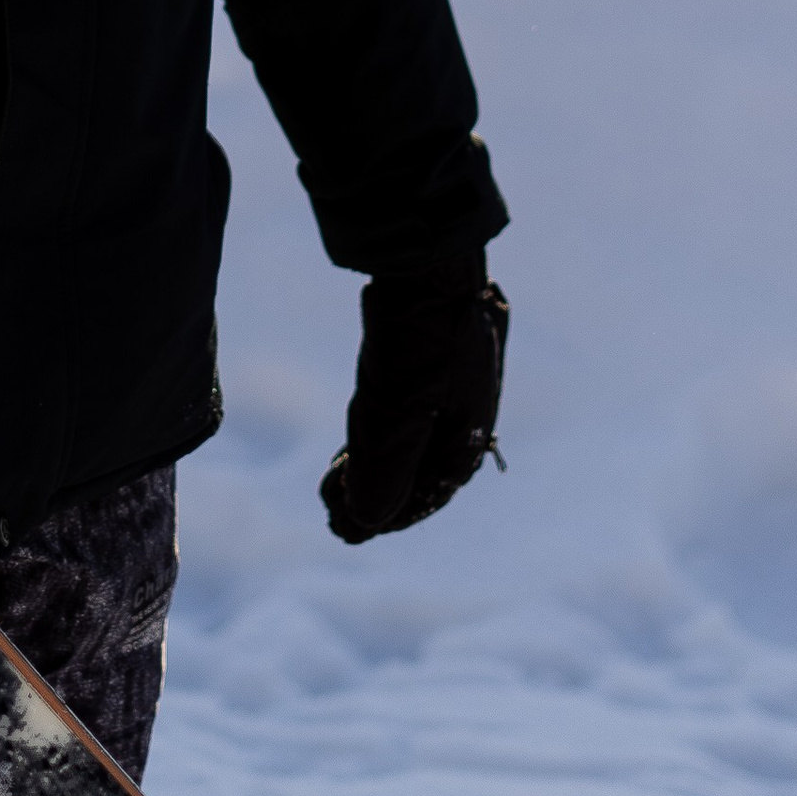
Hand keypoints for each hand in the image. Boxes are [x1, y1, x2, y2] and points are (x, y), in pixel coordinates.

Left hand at [319, 256, 508, 544]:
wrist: (433, 272)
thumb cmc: (421, 346)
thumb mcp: (396, 418)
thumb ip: (381, 475)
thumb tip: (362, 523)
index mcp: (465, 447)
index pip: (420, 502)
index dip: (378, 518)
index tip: (340, 524)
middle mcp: (464, 428)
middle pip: (416, 479)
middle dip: (374, 495)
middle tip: (331, 503)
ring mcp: (450, 398)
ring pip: (410, 450)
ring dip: (374, 468)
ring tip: (337, 476)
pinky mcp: (434, 372)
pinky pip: (409, 421)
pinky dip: (382, 439)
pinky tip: (358, 439)